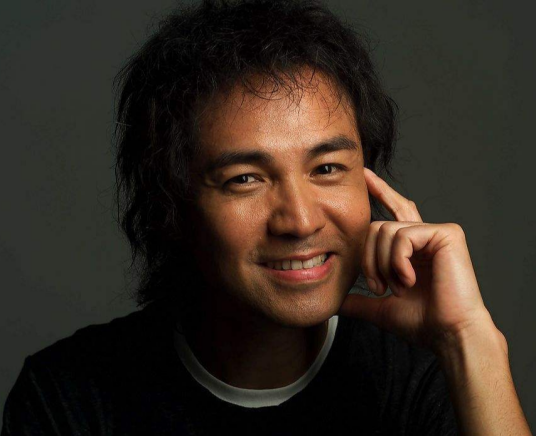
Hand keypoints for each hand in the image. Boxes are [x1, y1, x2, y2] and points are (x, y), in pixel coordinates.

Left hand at [337, 168, 493, 351]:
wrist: (448, 334)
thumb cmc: (421, 322)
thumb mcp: (381, 307)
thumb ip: (359, 301)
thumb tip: (336, 304)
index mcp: (412, 248)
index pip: (394, 212)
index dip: (380, 192)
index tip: (364, 175)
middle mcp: (424, 235)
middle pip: (375, 227)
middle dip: (369, 260)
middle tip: (380, 287)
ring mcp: (436, 232)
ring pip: (385, 232)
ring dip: (384, 265)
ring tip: (399, 287)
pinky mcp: (446, 233)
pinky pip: (403, 236)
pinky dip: (398, 261)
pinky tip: (410, 280)